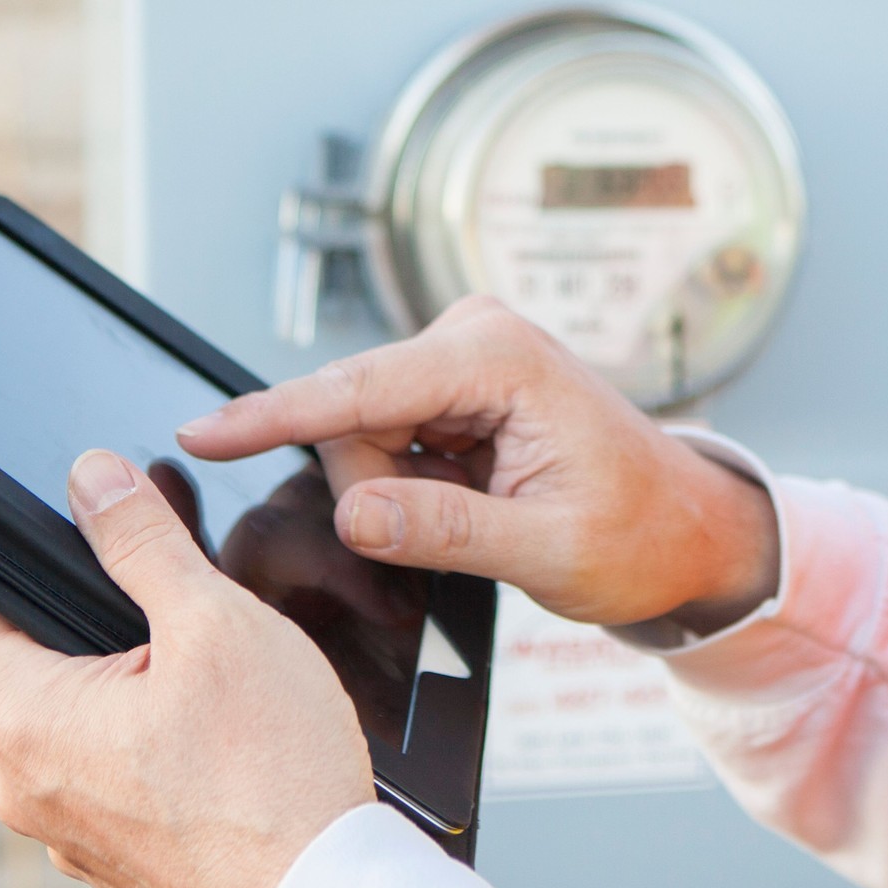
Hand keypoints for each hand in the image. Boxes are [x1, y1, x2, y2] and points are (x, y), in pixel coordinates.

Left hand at [0, 450, 373, 887]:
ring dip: (106, 662)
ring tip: (180, 632)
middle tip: (110, 546)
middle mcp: (26, 782)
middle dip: (58, 596)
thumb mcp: (215, 625)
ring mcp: (66, 825)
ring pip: (64, 708)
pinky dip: (131, 719)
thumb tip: (92, 478)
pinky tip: (197, 707)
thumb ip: (141, 541)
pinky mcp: (112, 849)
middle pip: (11, 655)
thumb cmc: (276, 782)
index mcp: (27, 718)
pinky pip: (99, 760)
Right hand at [178, 295, 778, 634]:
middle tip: (460, 530)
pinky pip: (380, 438)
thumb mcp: (547, 549)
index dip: (271, 415)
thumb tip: (353, 513)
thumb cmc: (637, 535)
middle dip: (373, 488)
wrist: (686, 529)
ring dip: (392, 489)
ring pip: (358, 432)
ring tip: (477, 514)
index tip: (201, 433)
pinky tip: (465, 497)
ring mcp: (457, 357)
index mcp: (498, 358)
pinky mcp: (449, 384)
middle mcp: (471, 337)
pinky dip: (405, 483)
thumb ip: (445, 529)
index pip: (358, 388)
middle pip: (349, 416)